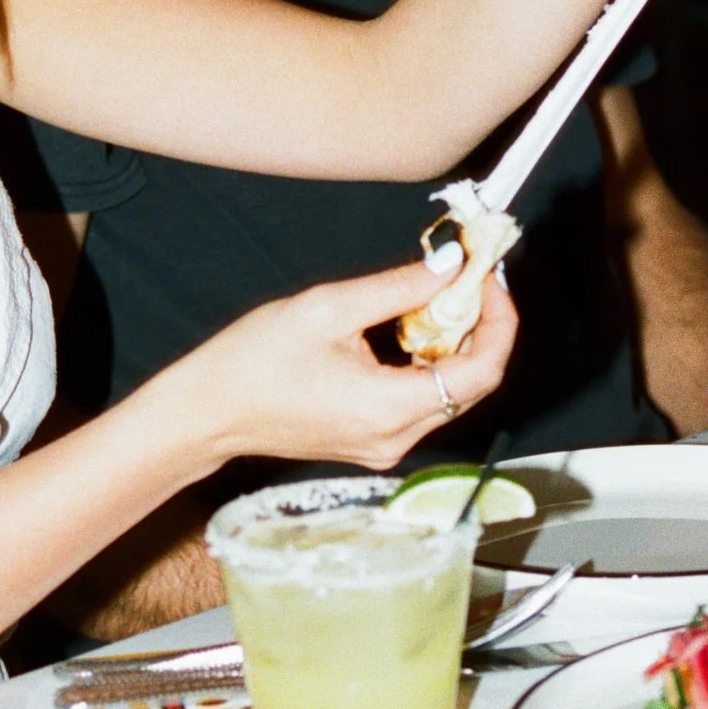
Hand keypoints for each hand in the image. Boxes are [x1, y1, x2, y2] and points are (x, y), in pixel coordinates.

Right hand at [188, 259, 517, 471]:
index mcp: (389, 408)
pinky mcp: (373, 440)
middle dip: (480, 327)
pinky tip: (408, 328)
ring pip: (450, 392)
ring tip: (435, 296)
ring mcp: (385, 444)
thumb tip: (451, 264)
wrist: (208, 411)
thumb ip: (399, 286)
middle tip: (468, 278)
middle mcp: (396, 436)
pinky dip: (429, 362)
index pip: (481, 372)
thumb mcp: (330, 307)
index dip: (499, 322)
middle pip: (472, 384)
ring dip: (455, 342)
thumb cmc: (256, 360)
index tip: (489, 279)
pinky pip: (423, 400)